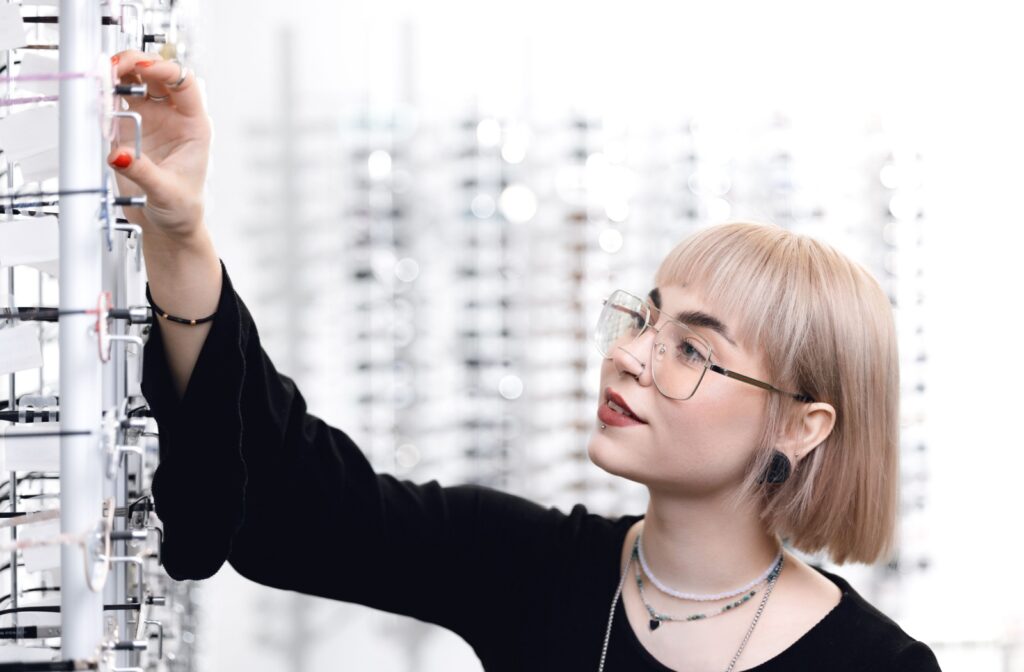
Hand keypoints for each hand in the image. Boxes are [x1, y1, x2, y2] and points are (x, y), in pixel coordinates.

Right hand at [108, 50, 210, 241]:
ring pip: (136, 82)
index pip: (185, 84)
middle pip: (158, 75)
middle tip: (114, 66)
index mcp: (194, 126)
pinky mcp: (130, 129)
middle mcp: (174, 118)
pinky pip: (117, 101)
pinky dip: (105, 94)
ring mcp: (151, 121)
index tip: (142, 68)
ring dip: (118, 74)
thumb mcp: (165, 192)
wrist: (167, 225)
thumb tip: (119, 156)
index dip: (165, 70)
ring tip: (100, 76)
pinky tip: (96, 95)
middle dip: (136, 64)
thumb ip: (142, 173)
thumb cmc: (182, 208)